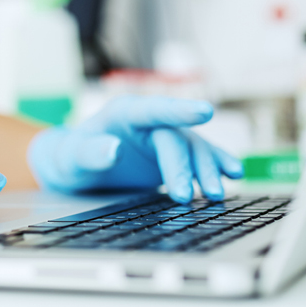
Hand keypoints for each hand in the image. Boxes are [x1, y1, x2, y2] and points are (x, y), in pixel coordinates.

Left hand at [27, 96, 241, 203]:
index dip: (181, 110)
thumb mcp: (72, 157)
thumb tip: (113, 150)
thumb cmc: (72, 157)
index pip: (156, 110)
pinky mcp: (173, 156)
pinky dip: (216, 165)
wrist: (78, 166)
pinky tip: (233, 174)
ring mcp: (163, 138)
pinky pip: (199, 158)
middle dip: (185, 168)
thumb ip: (91, 153)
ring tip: (217, 194)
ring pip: (193, 149)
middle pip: (175, 140)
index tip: (205, 112)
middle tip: (185, 197)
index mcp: (125, 113)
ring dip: (207, 170)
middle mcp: (149, 122)